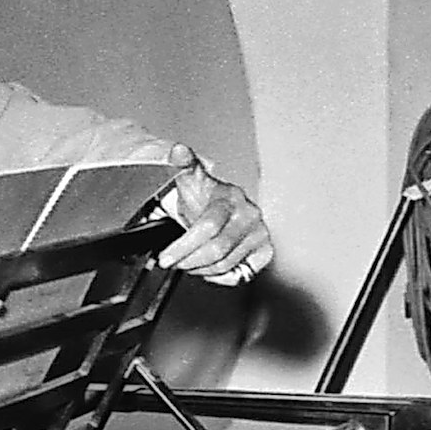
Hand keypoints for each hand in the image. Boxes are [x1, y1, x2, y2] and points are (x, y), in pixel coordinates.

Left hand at [157, 144, 273, 285]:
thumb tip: (177, 151)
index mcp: (231, 198)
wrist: (220, 205)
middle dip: (188, 260)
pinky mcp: (264, 252)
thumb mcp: (189, 177)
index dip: (184, 246)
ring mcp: (260, 235)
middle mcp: (250, 216)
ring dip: (199, 269)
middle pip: (217, 250)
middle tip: (172, 262)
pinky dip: (220, 277)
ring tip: (186, 263)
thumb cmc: (204, 195)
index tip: (166, 257)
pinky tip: (207, 267)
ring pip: (226, 264)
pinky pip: (240, 275)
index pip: (208, 227)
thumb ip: (181, 163)